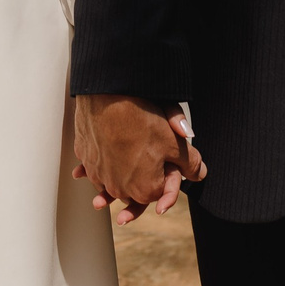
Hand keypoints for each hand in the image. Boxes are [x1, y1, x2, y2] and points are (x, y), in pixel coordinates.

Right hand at [72, 95, 204, 223]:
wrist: (105, 94)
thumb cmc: (141, 118)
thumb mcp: (174, 141)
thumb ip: (190, 162)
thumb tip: (200, 174)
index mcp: (145, 190)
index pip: (161, 191)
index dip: (169, 177)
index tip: (172, 164)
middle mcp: (119, 189)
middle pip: (136, 187)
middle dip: (144, 176)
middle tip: (149, 157)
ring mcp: (98, 174)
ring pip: (113, 177)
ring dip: (121, 171)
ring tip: (130, 152)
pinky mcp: (84, 157)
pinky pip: (95, 163)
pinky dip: (102, 159)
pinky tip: (109, 146)